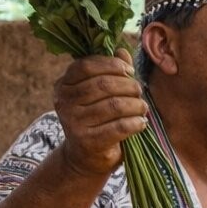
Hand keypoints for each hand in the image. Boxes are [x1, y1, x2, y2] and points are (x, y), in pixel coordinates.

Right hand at [54, 48, 146, 177]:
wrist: (86, 157)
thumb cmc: (96, 119)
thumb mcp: (99, 93)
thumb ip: (110, 71)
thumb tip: (122, 51)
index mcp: (64, 85)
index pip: (87, 65)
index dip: (112, 65)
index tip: (129, 71)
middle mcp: (64, 102)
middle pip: (104, 84)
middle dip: (129, 86)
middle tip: (139, 92)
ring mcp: (73, 122)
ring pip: (115, 105)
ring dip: (136, 105)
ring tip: (142, 108)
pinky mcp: (87, 141)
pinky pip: (120, 126)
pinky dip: (136, 123)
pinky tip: (141, 123)